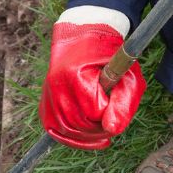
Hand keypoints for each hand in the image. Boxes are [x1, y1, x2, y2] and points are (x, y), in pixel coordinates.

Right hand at [39, 23, 145, 149]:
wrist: (83, 36)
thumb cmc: (109, 56)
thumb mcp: (127, 75)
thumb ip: (123, 103)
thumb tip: (112, 130)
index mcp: (76, 75)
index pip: (94, 112)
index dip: (110, 113)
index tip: (117, 103)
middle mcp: (57, 85)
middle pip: (78, 124)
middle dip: (99, 128)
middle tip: (112, 119)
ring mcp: (48, 93)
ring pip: (65, 130)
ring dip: (86, 135)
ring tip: (102, 127)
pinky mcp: (45, 101)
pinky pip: (53, 128)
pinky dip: (70, 136)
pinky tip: (86, 135)